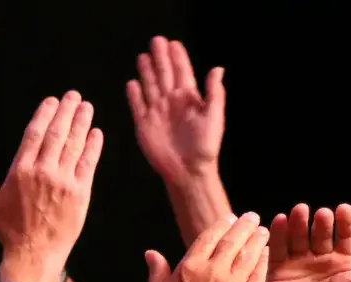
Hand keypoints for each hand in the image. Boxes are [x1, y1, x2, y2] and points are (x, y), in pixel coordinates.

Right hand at [0, 92, 103, 281]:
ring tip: (87, 107)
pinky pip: (88, 165)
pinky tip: (97, 133)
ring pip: (74, 146)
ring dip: (82, 123)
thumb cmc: (10, 232)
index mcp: (21, 170)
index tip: (53, 101)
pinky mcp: (80, 195)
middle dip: (67, 112)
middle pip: (57, 134)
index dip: (45, 114)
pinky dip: (93, 147)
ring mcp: (64, 183)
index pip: (35, 133)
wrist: (35, 256)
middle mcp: (43, 172)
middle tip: (74, 96)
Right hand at [127, 37, 223, 184]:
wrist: (189, 171)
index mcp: (189, 99)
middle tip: (156, 40)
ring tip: (143, 56)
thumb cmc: (205, 146)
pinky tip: (132, 83)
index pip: (182, 72)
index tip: (174, 43)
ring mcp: (157, 113)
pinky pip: (138, 106)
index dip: (178, 57)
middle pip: (164, 74)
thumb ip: (214, 93)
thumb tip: (218, 69)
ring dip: (147, 72)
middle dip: (160, 58)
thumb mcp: (215, 117)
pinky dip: (134, 95)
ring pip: (150, 86)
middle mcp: (172, 103)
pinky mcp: (145, 125)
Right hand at [143, 212, 268, 281]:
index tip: (229, 218)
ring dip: (257, 239)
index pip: (209, 236)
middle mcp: (213, 271)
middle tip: (252, 217)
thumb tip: (151, 253)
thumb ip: (156, 273)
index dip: (221, 224)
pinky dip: (264, 260)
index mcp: (190, 267)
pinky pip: (258, 274)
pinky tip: (267, 253)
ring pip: (248, 254)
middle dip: (243, 225)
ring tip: (263, 231)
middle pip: (232, 240)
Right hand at [266, 204, 350, 281]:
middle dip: (321, 222)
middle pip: (322, 232)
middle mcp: (322, 260)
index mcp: (344, 263)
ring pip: (300, 236)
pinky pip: (279, 249)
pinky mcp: (279, 271)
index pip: (346, 236)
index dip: (345, 222)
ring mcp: (300, 264)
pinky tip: (280, 220)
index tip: (344, 210)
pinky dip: (279, 234)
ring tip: (301, 210)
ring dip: (299, 222)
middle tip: (322, 215)